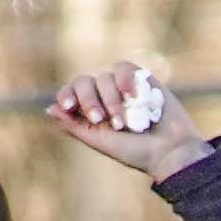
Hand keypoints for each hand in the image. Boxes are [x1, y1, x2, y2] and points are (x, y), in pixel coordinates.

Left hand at [51, 62, 203, 176]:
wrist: (171, 151)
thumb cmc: (136, 153)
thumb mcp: (101, 142)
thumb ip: (75, 127)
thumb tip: (49, 108)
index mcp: (91, 113)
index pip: (70, 93)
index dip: (67, 95)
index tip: (71, 106)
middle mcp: (105, 97)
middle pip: (84, 82)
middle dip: (90, 100)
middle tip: (103, 119)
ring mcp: (123, 87)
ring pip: (105, 78)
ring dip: (112, 99)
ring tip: (126, 121)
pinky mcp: (142, 79)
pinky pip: (124, 68)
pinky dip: (125, 79)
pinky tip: (133, 96)